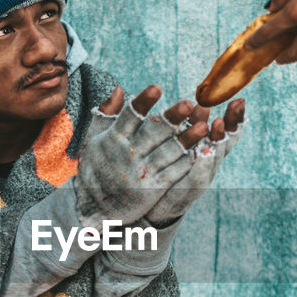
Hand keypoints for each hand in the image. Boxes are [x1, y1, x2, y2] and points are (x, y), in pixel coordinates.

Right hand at [75, 86, 206, 226]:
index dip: (143, 103)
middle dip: (172, 118)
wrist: (94, 207)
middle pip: (154, 133)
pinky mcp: (153, 189)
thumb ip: (106, 114)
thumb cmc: (95, 168)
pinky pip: (174, 172)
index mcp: (114, 139)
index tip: (157, 88)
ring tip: (203, 126)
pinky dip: (187, 161)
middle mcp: (128, 155)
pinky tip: (201, 149)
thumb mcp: (94, 139)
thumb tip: (120, 89)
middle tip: (189, 103)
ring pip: (168, 152)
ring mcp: (142, 173)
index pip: (130, 117)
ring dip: (187, 139)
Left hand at [146, 98, 245, 225]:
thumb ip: (192, 125)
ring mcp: (203, 175)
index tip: (241, 99)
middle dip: (231, 123)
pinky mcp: (189, 188)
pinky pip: (199, 175)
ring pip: (215, 156)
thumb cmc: (169, 168)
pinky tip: (204, 151)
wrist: (157, 204)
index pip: (227, 129)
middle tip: (236, 104)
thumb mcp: (181, 142)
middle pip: (226, 140)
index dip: (235, 116)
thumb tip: (201, 105)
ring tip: (218, 123)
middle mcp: (210, 161)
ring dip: (217, 139)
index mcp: (209, 147)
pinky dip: (203, 163)